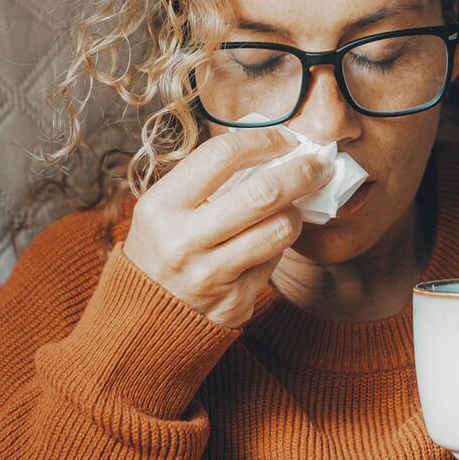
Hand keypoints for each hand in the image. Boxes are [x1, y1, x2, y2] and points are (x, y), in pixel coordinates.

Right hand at [122, 127, 332, 328]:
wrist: (141, 320)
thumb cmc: (160, 248)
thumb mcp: (163, 208)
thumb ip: (208, 180)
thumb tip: (270, 149)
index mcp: (161, 207)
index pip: (222, 156)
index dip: (263, 140)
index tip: (284, 139)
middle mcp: (184, 241)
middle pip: (263, 193)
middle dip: (302, 171)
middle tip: (317, 163)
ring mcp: (211, 276)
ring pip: (280, 229)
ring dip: (296, 211)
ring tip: (293, 204)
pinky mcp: (235, 302)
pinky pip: (274, 261)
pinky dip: (277, 245)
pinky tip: (267, 241)